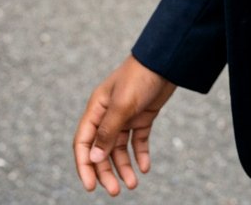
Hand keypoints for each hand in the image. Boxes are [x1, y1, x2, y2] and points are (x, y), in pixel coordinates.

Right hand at [73, 56, 175, 195]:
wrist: (167, 59)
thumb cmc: (140, 77)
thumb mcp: (122, 105)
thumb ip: (107, 132)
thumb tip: (93, 158)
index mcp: (96, 109)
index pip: (83, 143)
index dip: (84, 166)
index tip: (91, 186)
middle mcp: (108, 115)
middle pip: (101, 150)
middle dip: (106, 171)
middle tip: (116, 191)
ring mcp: (125, 116)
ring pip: (119, 149)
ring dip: (124, 167)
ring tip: (133, 184)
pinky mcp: (142, 117)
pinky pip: (138, 141)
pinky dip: (140, 154)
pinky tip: (145, 168)